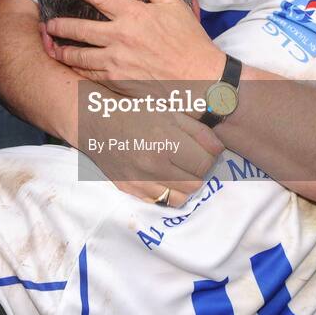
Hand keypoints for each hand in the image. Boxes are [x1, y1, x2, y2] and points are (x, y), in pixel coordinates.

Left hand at [44, 0, 224, 93]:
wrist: (198, 79)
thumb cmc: (189, 42)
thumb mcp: (175, 6)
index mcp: (134, 15)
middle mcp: (121, 37)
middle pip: (79, 29)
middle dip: (59, 26)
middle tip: (48, 24)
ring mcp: (117, 61)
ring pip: (79, 56)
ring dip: (62, 51)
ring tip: (52, 47)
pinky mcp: (118, 81)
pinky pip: (90, 75)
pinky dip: (77, 70)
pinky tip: (71, 67)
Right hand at [80, 106, 222, 207]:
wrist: (97, 122)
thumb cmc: (135, 113)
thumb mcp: (169, 112)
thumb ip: (198, 131)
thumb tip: (219, 151)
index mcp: (165, 139)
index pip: (205, 163)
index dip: (208, 157)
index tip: (201, 152)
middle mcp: (153, 164)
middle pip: (196, 183)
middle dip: (197, 172)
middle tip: (189, 160)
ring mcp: (141, 180)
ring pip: (181, 197)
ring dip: (185, 185)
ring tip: (178, 171)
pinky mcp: (131, 190)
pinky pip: (161, 202)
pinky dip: (168, 193)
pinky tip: (164, 179)